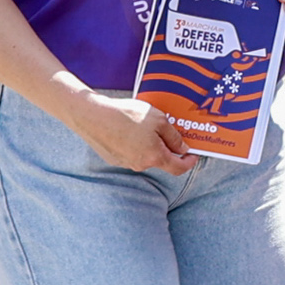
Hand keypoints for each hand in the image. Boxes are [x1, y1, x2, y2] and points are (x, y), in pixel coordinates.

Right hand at [74, 91, 200, 174]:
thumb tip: (182, 149)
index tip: (193, 155)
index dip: (189, 163)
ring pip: (145, 155)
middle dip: (167, 148)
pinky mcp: (112, 158)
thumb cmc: (126, 116)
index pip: (178, 169)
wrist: (92, 116)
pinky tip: (129, 128)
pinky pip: (130, 152)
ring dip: (150, 144)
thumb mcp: (159, 120)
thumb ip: (174, 137)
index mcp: (154, 157)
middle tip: (168, 130)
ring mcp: (124, 163)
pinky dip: (135, 144)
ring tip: (146, 126)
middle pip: (160, 160)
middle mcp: (139, 164)